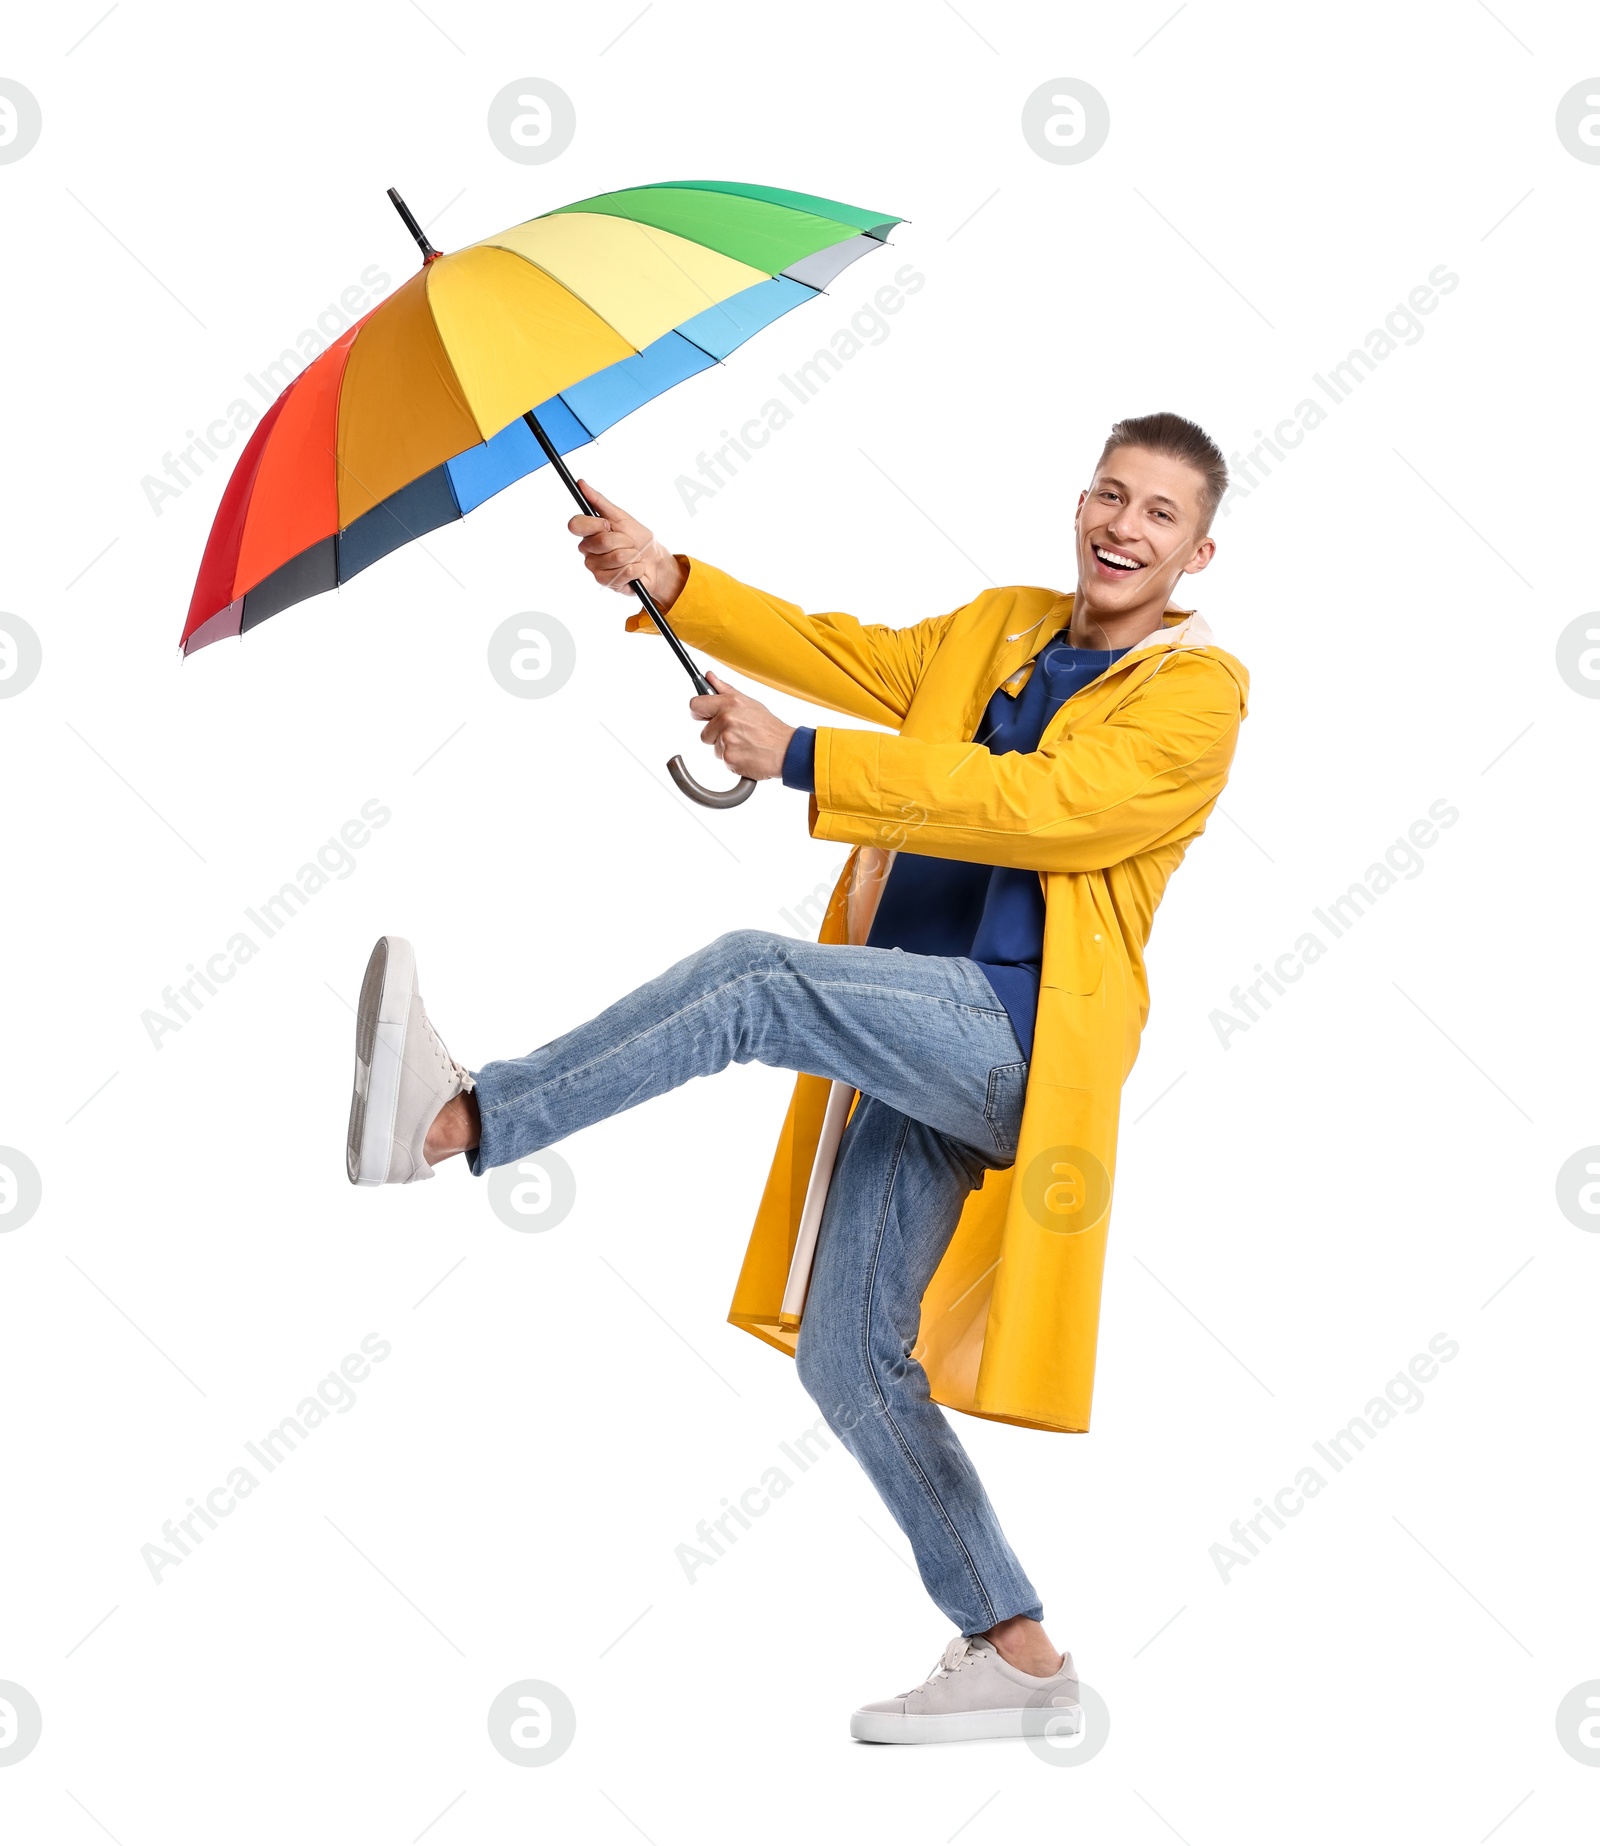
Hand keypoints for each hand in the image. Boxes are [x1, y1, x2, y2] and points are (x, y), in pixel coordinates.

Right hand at [567, 481, 686, 611]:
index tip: (609, 525)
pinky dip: (636, 569)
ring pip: (616, 557)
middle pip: (602, 541)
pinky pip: (623, 572)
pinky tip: (635, 569)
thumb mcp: (621, 517)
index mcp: (588, 532)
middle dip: (624, 540)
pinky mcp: (605, 582)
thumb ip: (599, 501)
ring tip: (633, 557)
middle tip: (629, 543)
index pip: (576, 525)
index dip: (596, 524)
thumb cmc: (638, 539)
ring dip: (632, 555)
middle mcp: (587, 550)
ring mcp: (594, 567)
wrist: (654, 562)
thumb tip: (581, 484)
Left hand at [689, 672, 794, 780]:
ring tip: (745, 744)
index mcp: (730, 703)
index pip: (695, 705)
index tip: (705, 717)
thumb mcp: (749, 703)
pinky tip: (747, 754)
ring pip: (714, 748)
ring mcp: (727, 740)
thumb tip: (709, 677)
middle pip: (704, 733)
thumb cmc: (770, 728)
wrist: (786, 750)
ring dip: (726, 749)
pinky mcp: (729, 758)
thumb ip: (725, 690)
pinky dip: (733, 761)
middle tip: (737, 734)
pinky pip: (722, 761)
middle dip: (716, 735)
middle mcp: (726, 720)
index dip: (700, 712)